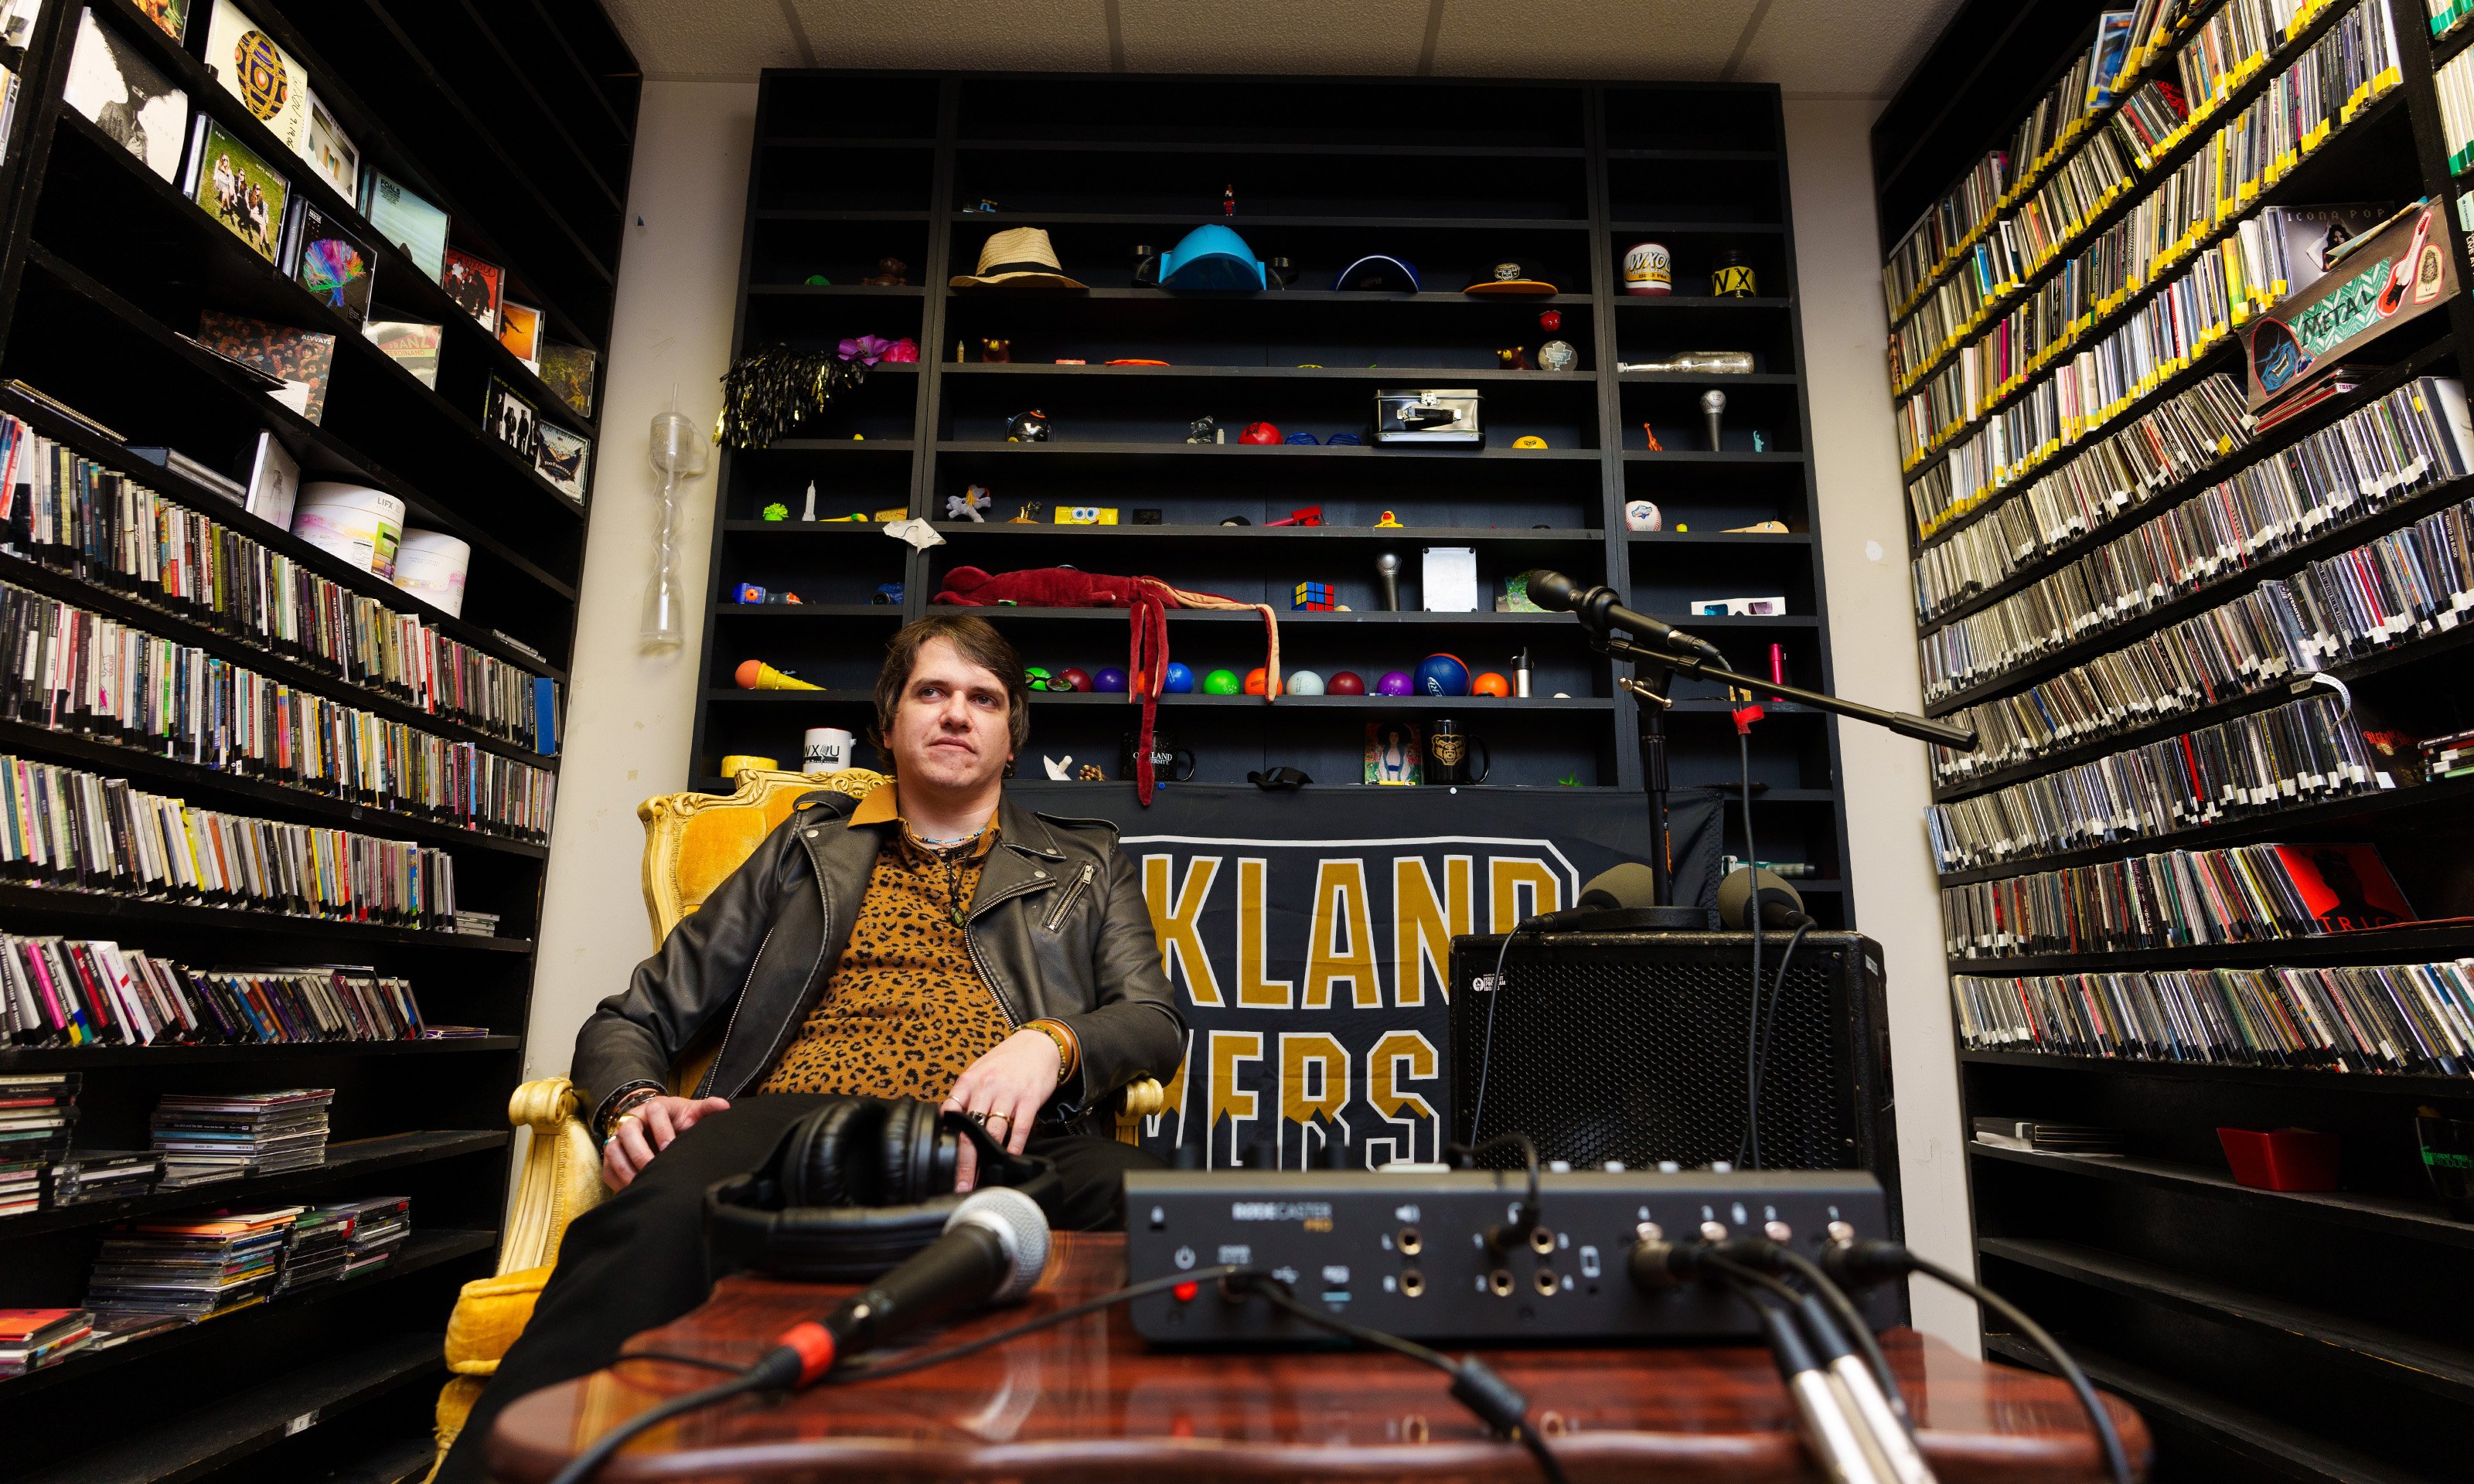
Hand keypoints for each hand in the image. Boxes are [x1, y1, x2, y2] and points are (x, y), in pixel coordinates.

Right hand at [601, 1094, 730, 1189]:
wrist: (657, 1124)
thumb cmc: (677, 1119)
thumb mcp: (692, 1112)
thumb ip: (706, 1109)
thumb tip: (724, 1106)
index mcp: (654, 1107)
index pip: (654, 1111)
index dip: (662, 1129)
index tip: (670, 1146)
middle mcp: (632, 1120)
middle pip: (628, 1131)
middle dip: (641, 1151)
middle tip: (655, 1167)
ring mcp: (618, 1138)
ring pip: (613, 1150)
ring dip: (627, 1168)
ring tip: (643, 1181)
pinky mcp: (612, 1156)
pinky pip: (608, 1168)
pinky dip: (619, 1179)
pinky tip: (634, 1188)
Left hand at [942, 1030, 1061, 1191]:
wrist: (1038, 1044)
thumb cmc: (1007, 1061)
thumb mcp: (979, 1071)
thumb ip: (965, 1095)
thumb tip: (950, 1122)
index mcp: (970, 1080)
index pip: (951, 1113)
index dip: (946, 1139)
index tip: (944, 1161)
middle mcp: (987, 1086)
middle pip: (971, 1129)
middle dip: (965, 1160)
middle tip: (962, 1182)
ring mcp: (1009, 1093)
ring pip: (994, 1130)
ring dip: (988, 1157)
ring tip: (983, 1177)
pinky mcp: (1030, 1098)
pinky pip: (1021, 1127)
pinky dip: (1015, 1145)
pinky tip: (1010, 1157)